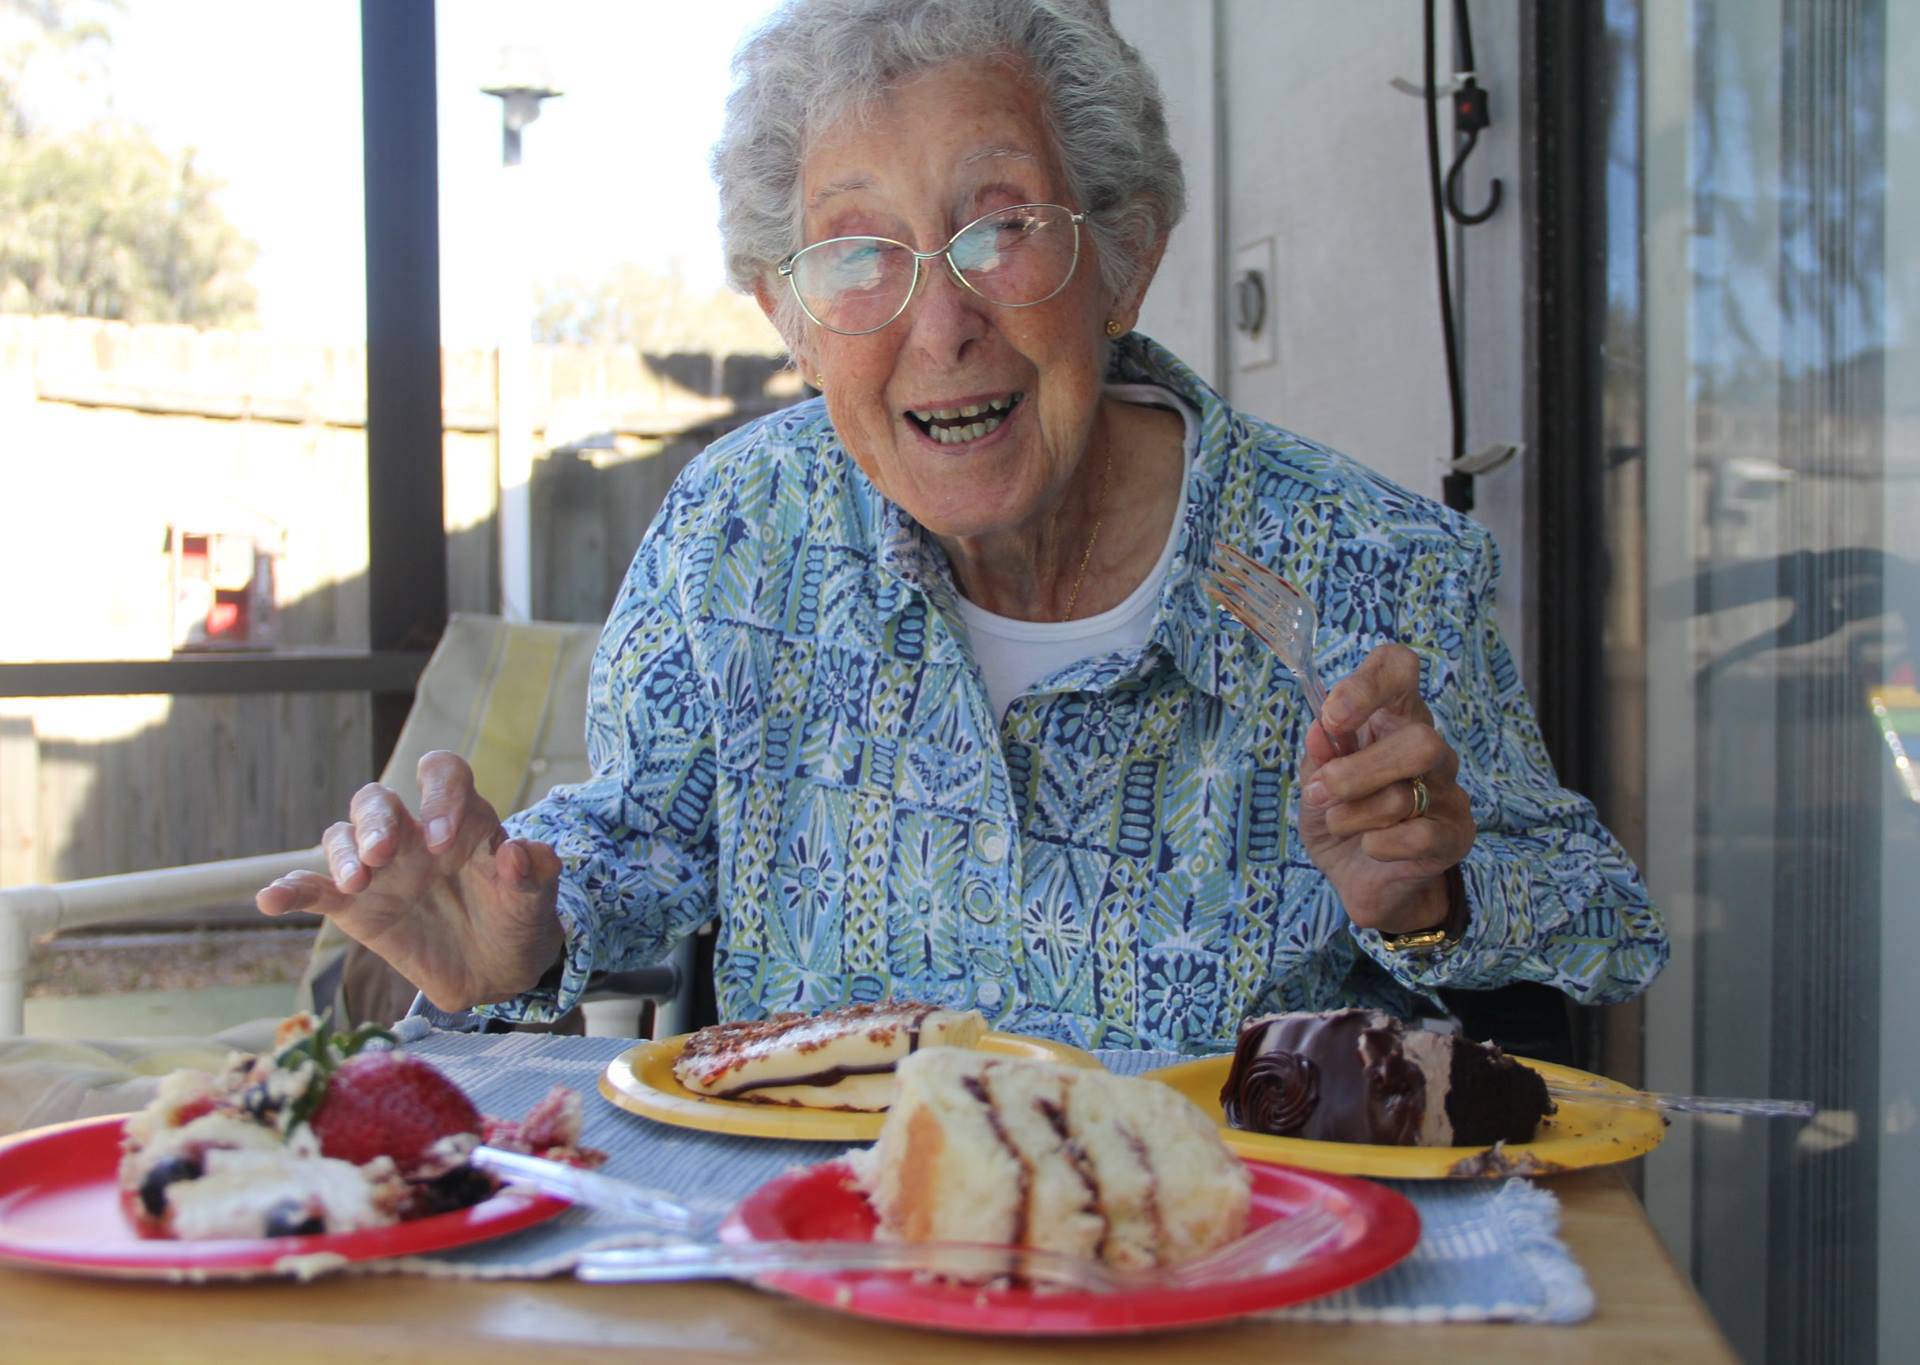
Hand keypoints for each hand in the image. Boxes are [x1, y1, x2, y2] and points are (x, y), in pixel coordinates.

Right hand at [255, 751, 565, 1011]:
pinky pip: (312, 888)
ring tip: (356, 883)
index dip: (440, 794)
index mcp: (462, 817)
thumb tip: (520, 850)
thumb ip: (534, 872)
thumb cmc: (518, 918)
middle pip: (378, 801)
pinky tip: (269, 900)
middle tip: (384, 854)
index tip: (444, 842)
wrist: (499, 970)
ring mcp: (380, 868)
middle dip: (376, 822)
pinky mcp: (354, 906)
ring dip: (343, 853)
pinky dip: (289, 889)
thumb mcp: (537, 898)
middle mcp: (413, 833)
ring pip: (343, 836)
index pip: (443, 774)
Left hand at [1297, 644, 1474, 934]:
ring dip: (1354, 813)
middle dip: (1358, 770)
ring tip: (1337, 823)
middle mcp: (1429, 747)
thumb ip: (1318, 757)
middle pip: (1418, 739)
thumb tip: (1319, 732)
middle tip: (1322, 791)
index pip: (1399, 669)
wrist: (1359, 878)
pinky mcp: (1456, 835)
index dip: (1369, 684)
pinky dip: (1378, 844)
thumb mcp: (1313, 784)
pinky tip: (1369, 848)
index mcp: (1391, 719)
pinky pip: (1416, 835)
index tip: (1334, 718)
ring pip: (1406, 792)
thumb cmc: (1339, 817)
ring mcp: (1449, 791)